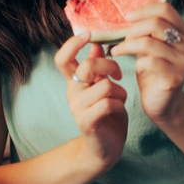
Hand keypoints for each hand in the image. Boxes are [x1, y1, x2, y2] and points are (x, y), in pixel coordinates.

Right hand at [54, 32, 128, 172]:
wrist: (104, 149)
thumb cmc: (106, 114)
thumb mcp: (103, 87)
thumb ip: (98, 68)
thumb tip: (95, 45)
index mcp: (74, 81)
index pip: (63, 58)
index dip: (72, 43)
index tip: (88, 35)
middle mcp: (72, 92)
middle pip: (87, 67)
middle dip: (110, 66)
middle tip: (119, 75)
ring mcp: (77, 108)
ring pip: (105, 86)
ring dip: (120, 92)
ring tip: (120, 100)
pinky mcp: (87, 122)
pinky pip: (108, 103)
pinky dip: (119, 104)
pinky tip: (119, 110)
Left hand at [108, 3, 183, 125]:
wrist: (162, 103)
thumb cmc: (154, 71)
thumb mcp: (152, 45)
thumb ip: (149, 29)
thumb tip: (131, 14)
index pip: (165, 9)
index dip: (144, 10)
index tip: (128, 17)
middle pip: (155, 23)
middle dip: (133, 30)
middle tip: (123, 40)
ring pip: (148, 42)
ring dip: (128, 45)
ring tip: (118, 51)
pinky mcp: (176, 77)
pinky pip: (149, 62)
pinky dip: (136, 63)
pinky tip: (133, 67)